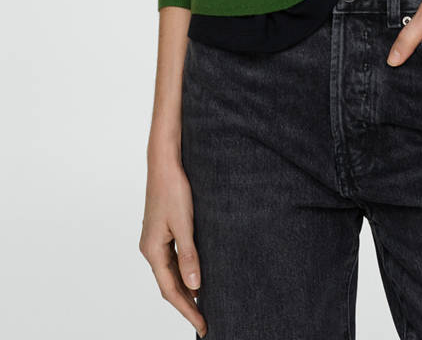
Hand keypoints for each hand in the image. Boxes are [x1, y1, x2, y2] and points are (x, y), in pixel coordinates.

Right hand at [139, 152, 207, 337]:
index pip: (170, 290)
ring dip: (185, 290)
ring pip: (170, 273)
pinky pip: (171, 260)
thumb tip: (195, 287)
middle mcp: (150, 248)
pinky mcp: (161, 231)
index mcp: (152, 250)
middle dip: (186, 305)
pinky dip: (183, 272)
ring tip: (203, 305)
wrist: (164, 162)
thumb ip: (189, 256)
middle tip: (205, 321)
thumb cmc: (174, 189)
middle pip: (168, 285)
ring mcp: (154, 240)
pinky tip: (195, 276)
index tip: (202, 325)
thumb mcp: (185, 224)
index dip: (187, 310)